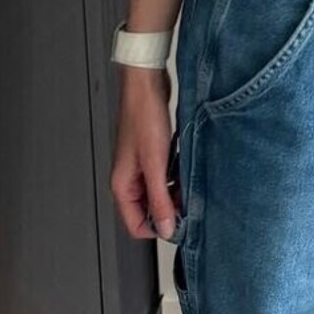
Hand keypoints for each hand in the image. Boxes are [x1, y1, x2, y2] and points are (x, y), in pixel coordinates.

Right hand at [110, 68, 179, 241]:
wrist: (146, 85)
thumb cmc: (144, 117)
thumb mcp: (155, 163)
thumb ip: (159, 198)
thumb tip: (165, 227)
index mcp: (123, 186)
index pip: (137, 225)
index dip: (159, 227)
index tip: (181, 222)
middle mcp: (130, 179)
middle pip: (149, 209)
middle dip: (170, 206)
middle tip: (190, 197)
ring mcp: (141, 166)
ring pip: (160, 190)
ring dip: (175, 188)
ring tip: (189, 176)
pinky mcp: (152, 153)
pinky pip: (165, 173)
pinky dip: (176, 172)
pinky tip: (185, 162)